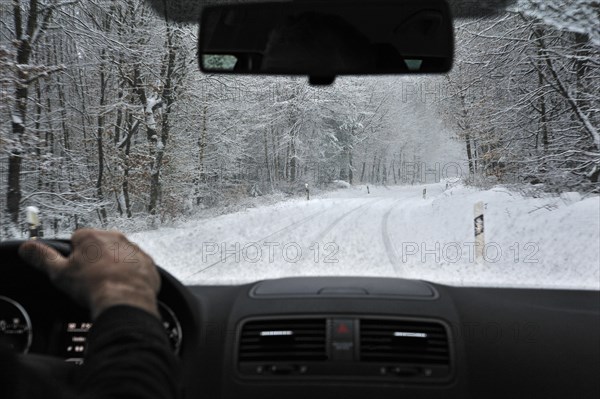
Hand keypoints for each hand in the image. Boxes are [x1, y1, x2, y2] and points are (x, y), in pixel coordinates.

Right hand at [18, 229, 160, 318]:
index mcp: (91, 236)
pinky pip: (136, 267)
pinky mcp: (148, 262)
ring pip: (119, 256)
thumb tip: (28, 248)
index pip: (77, 241)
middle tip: (91, 280)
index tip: (76, 271)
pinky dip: (130, 275)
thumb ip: (43, 257)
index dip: (74, 258)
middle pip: (99, 248)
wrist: (125, 300)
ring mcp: (134, 249)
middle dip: (94, 261)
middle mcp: (115, 237)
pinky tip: (123, 287)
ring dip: (113, 267)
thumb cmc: (94, 286)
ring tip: (107, 285)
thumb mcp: (59, 273)